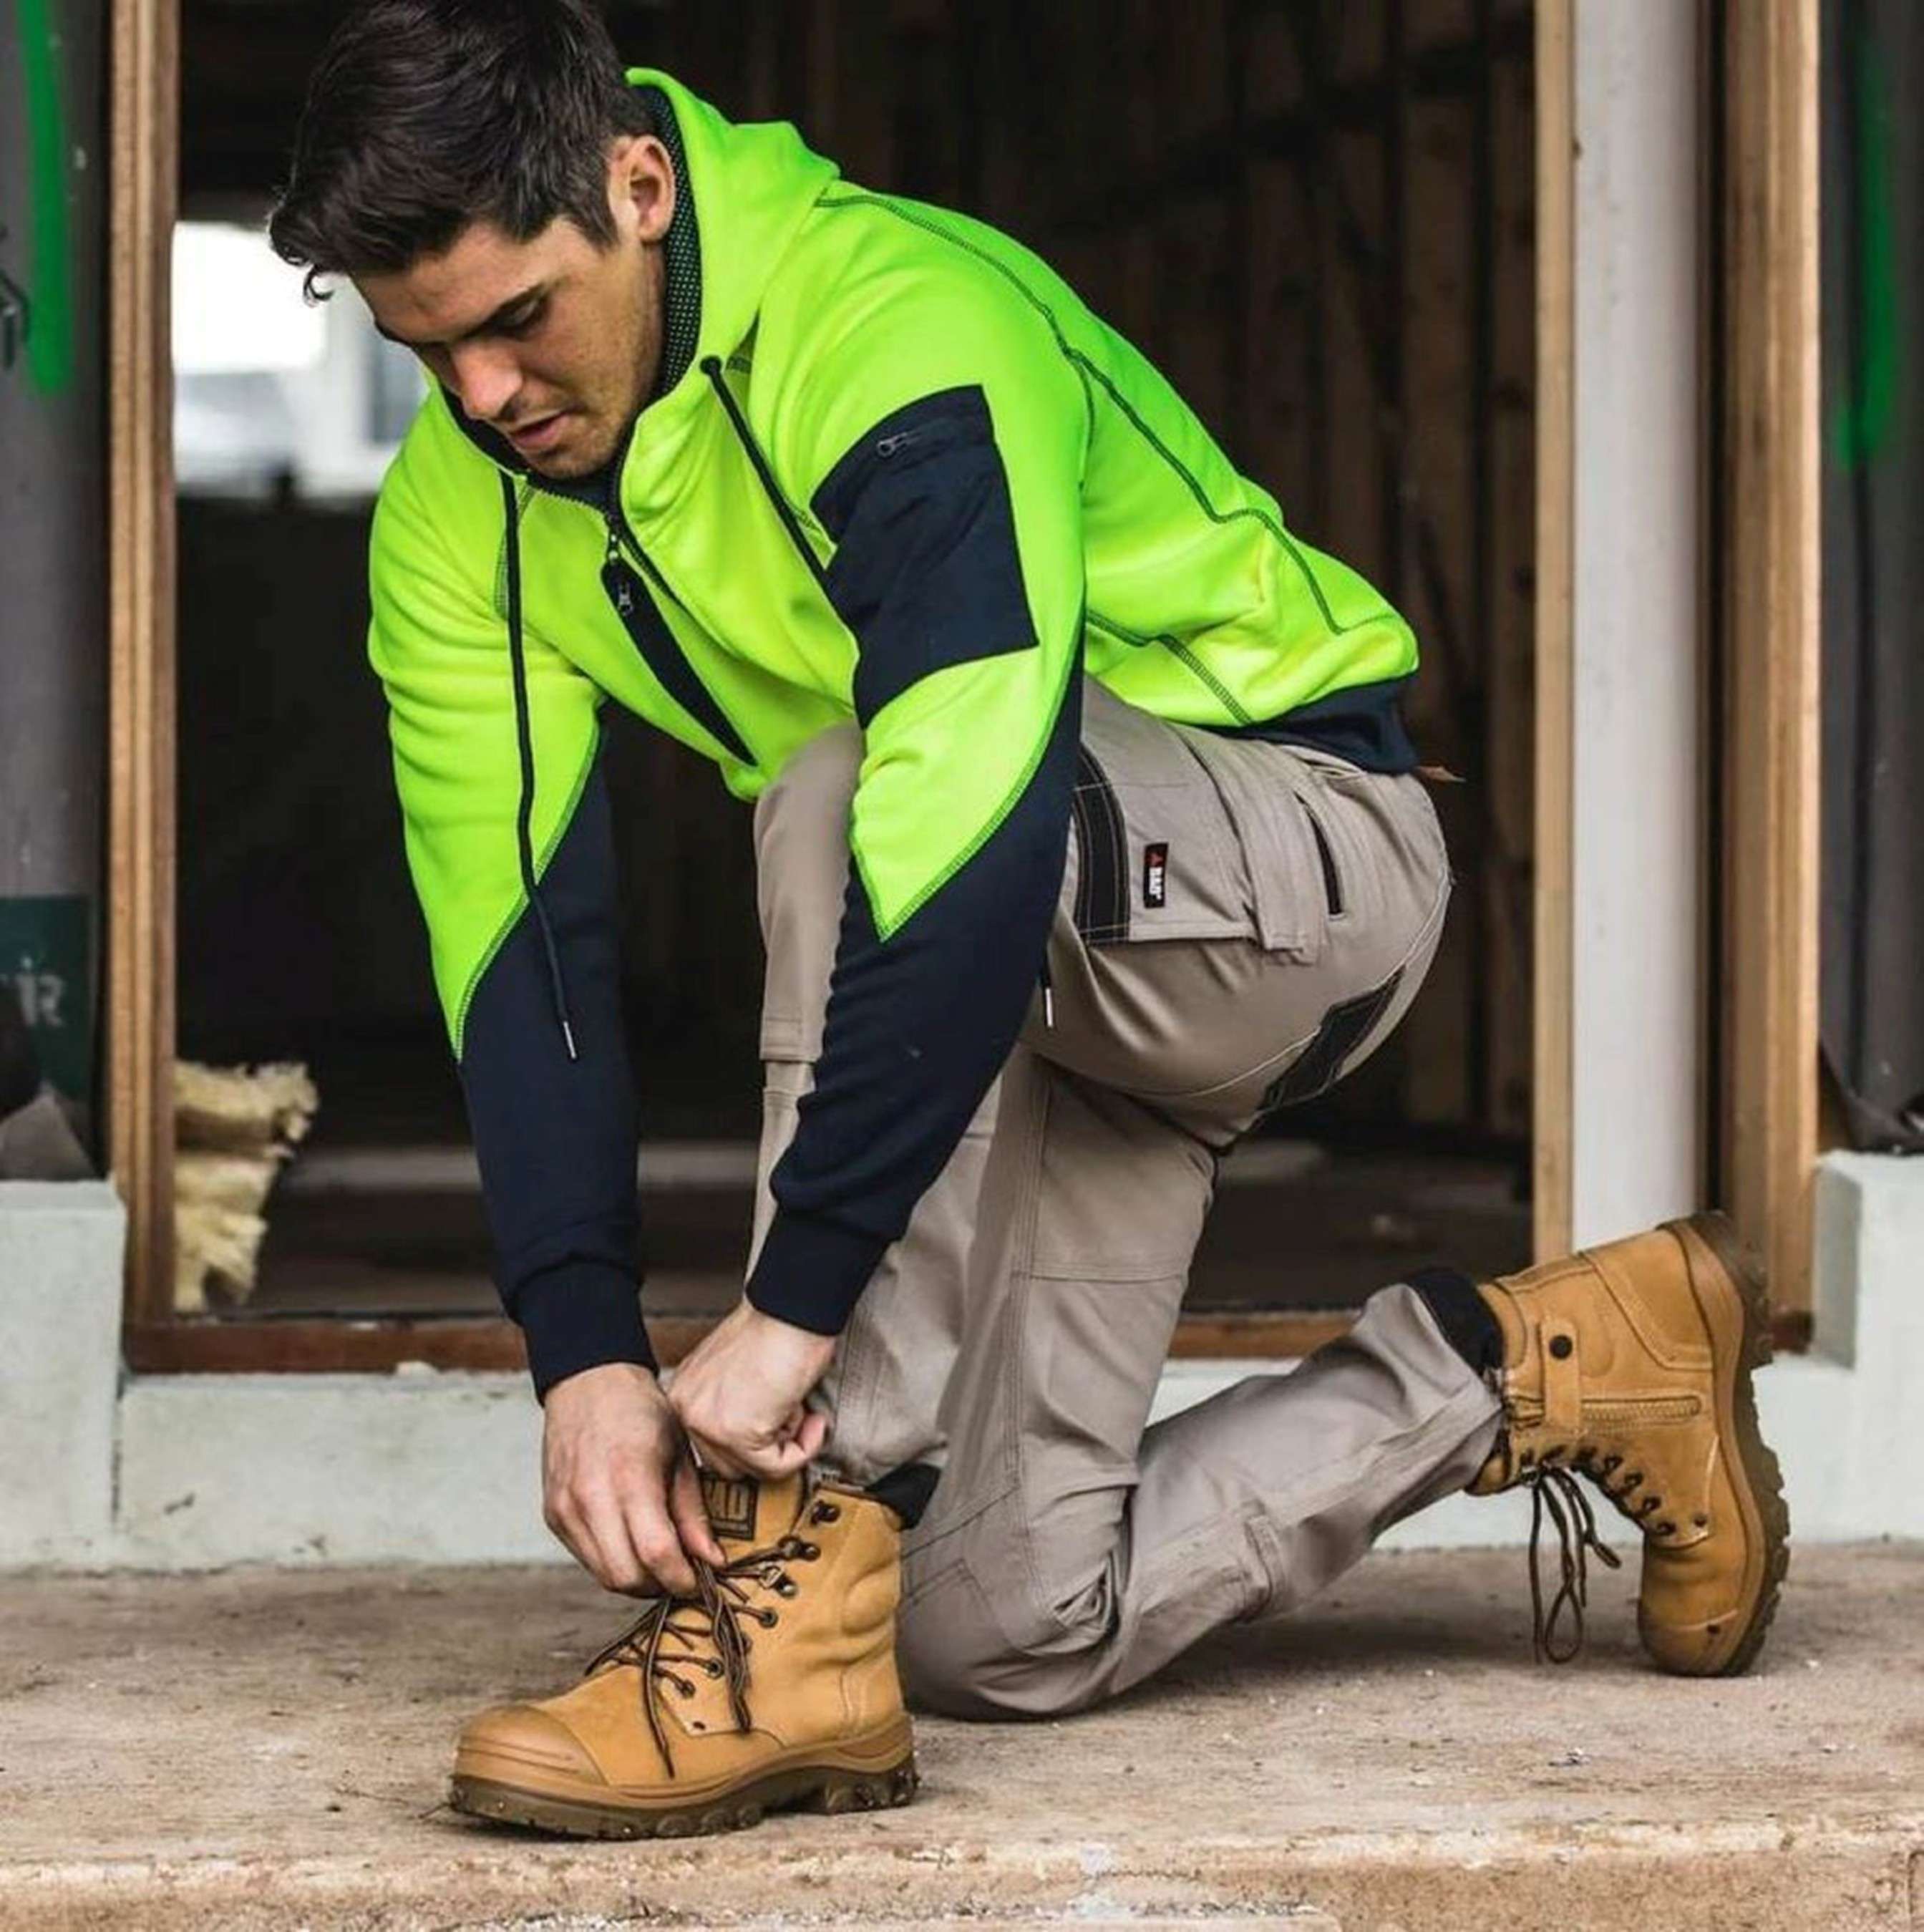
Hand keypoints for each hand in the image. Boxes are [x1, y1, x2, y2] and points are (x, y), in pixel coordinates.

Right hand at [541, 1361, 725, 1594]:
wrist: (588, 1383)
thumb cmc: (640, 1412)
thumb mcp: (680, 1453)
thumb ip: (693, 1512)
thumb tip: (712, 1561)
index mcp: (630, 1476)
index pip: (656, 1553)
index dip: (681, 1579)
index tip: (700, 1582)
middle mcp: (591, 1498)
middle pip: (626, 1576)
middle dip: (659, 1586)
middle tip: (682, 1574)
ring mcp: (566, 1509)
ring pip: (603, 1575)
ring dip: (636, 1579)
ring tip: (660, 1561)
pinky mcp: (553, 1515)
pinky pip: (586, 1558)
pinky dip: (612, 1561)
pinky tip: (632, 1543)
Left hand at [668, 1300, 835, 1480]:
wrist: (793, 1310)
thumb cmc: (778, 1330)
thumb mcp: (737, 1371)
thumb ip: (734, 1405)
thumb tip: (757, 1439)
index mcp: (685, 1393)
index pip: (712, 1445)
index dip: (755, 1439)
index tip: (782, 1424)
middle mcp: (687, 1409)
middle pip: (728, 1464)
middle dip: (769, 1446)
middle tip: (796, 1417)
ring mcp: (708, 1424)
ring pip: (753, 1470)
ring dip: (787, 1446)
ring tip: (802, 1411)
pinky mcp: (737, 1433)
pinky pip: (777, 1467)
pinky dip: (804, 1450)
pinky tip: (814, 1421)